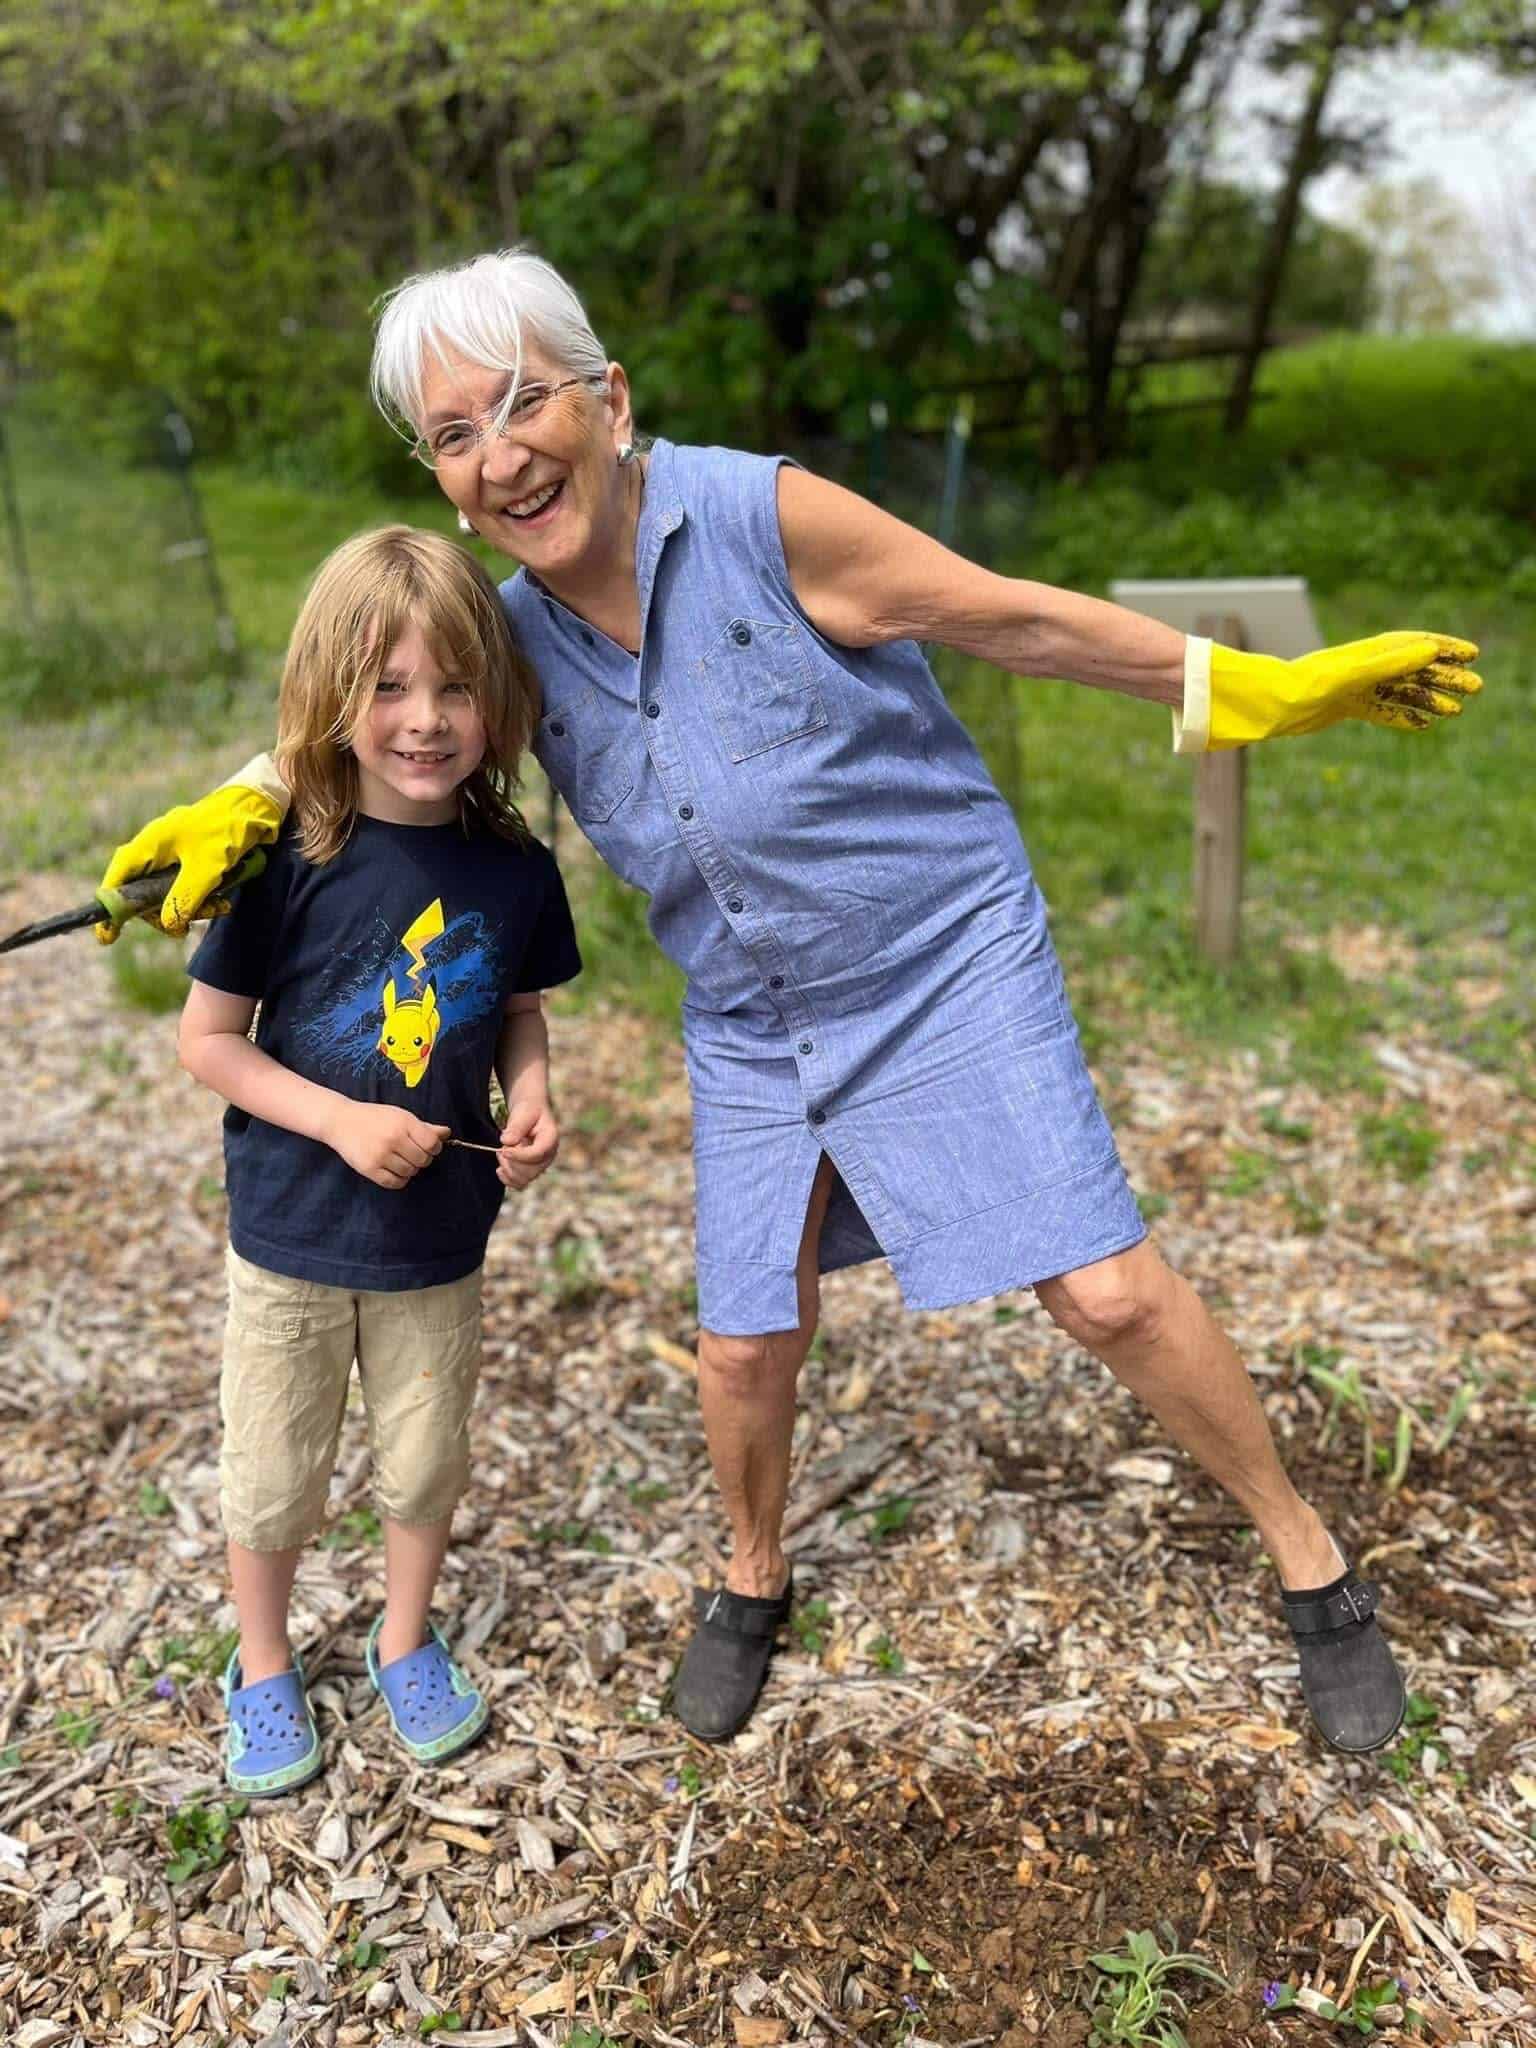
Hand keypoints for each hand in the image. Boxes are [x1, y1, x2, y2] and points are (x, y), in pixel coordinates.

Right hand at [95, 782, 281, 941]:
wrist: (255, 807)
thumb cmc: (226, 831)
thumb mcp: (206, 870)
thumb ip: (184, 898)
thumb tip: (168, 924)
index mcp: (148, 845)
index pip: (118, 879)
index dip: (111, 909)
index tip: (108, 936)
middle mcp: (154, 849)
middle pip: (142, 893)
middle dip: (165, 913)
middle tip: (185, 929)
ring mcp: (171, 854)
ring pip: (167, 893)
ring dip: (190, 907)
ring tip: (218, 909)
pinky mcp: (189, 859)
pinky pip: (185, 886)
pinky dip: (201, 898)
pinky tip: (222, 902)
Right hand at [327, 1103, 449, 1188]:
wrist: (340, 1122)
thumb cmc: (374, 1117)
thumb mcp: (400, 1116)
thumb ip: (424, 1127)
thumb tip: (447, 1133)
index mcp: (403, 1123)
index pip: (432, 1144)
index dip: (434, 1147)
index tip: (428, 1146)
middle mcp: (393, 1139)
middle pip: (423, 1160)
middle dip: (422, 1158)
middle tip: (411, 1152)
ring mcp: (380, 1155)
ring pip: (410, 1172)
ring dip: (410, 1168)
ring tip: (400, 1159)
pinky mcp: (369, 1169)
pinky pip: (395, 1183)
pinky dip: (399, 1179)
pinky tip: (394, 1169)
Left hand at [497, 1098, 558, 1189]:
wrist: (529, 1112)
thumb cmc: (527, 1110)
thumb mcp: (523, 1112)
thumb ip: (516, 1126)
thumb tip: (506, 1141)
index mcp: (550, 1139)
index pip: (537, 1154)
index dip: (519, 1155)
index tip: (504, 1149)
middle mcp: (548, 1155)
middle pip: (531, 1170)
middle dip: (511, 1161)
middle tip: (501, 1147)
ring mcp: (540, 1165)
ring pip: (524, 1179)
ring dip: (508, 1169)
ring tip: (501, 1152)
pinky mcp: (531, 1170)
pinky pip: (520, 1184)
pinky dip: (508, 1180)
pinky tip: (500, 1169)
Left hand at [1204, 631, 1480, 750]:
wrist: (1264, 706)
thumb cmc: (1302, 686)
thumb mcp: (1348, 675)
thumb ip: (1388, 663)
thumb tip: (1429, 651)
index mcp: (1367, 653)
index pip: (1415, 645)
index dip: (1444, 648)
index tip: (1471, 654)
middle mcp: (1364, 667)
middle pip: (1413, 669)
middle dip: (1444, 676)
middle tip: (1476, 687)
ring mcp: (1355, 687)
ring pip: (1401, 692)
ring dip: (1429, 699)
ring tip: (1456, 710)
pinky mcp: (1344, 707)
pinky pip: (1381, 711)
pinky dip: (1403, 717)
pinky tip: (1424, 725)